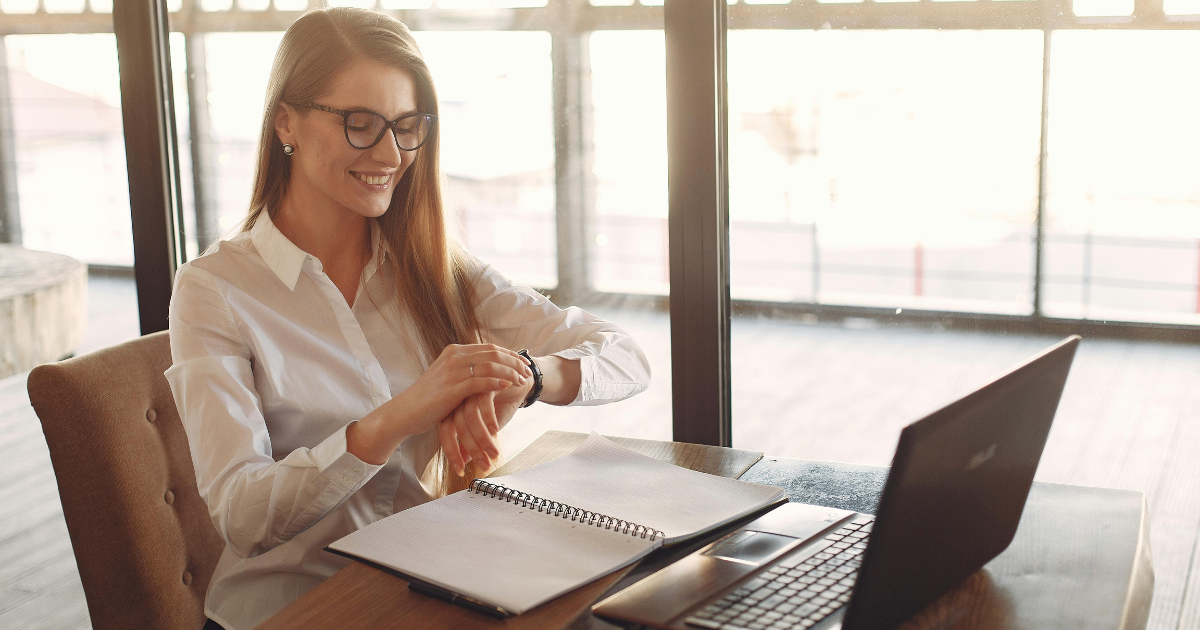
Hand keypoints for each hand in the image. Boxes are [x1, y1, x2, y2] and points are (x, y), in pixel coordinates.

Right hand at [347, 344, 532, 464]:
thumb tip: (486, 370)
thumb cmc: (428, 399)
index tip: (525, 364)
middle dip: (515, 363)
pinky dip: (498, 383)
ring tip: (523, 382)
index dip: (510, 356)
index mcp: (454, 352)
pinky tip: (509, 387)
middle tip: (529, 372)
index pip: (490, 348)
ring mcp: (452, 371)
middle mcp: (454, 357)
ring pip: (490, 366)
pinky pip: (481, 382)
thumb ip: (465, 371)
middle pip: (493, 354)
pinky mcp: (452, 388)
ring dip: (510, 373)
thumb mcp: (447, 379)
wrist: (405, 412)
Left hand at [439, 375, 532, 475]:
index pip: (446, 431)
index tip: (460, 470)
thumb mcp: (487, 425)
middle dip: (471, 450)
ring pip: (470, 417)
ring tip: (494, 454)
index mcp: (455, 406)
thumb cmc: (502, 402)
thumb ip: (473, 439)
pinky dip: (488, 420)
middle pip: (457, 426)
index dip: (452, 452)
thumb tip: (463, 461)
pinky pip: (483, 404)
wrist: (521, 379)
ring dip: (483, 439)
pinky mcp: (485, 381)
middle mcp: (459, 397)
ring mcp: (471, 388)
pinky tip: (495, 431)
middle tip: (484, 466)